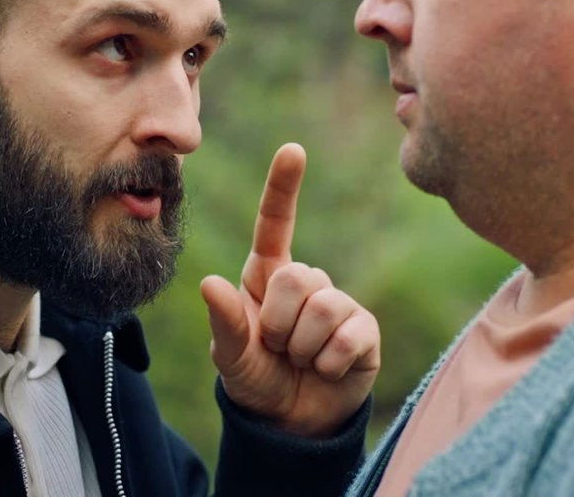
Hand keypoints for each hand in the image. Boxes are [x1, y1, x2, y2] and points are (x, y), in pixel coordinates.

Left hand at [200, 143, 380, 437]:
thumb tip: (209, 282)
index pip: (275, 225)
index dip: (283, 188)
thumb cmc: (255, 378)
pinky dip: (328, 362)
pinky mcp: (364, 331)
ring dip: (303, 347)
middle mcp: (305, 282)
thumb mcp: (230, 356)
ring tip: (301, 361)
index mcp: (266, 276)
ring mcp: (338, 303)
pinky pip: (348, 335)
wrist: (290, 422)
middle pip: (297, 276)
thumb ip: (223, 322)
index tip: (293, 150)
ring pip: (323, 307)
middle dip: (279, 323)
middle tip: (277, 349)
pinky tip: (326, 370)